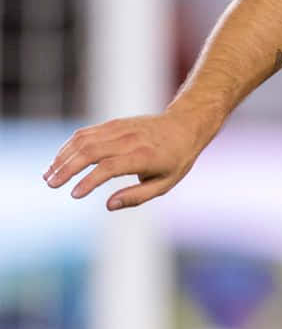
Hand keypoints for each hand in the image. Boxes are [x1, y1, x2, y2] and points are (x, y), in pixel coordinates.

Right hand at [43, 109, 208, 209]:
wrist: (185, 125)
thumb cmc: (176, 159)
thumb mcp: (165, 183)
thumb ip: (137, 196)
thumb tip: (108, 205)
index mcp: (145, 156)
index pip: (110, 167)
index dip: (89, 181)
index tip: (74, 194)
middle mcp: (130, 140)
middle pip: (91, 152)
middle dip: (67, 168)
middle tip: (52, 184)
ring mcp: (120, 129)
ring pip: (84, 140)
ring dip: (63, 156)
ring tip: (49, 175)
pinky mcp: (114, 123)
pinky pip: (86, 133)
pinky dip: (69, 146)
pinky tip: (59, 160)